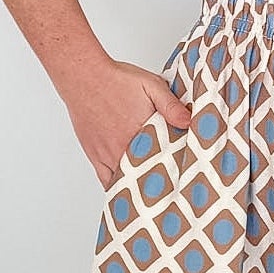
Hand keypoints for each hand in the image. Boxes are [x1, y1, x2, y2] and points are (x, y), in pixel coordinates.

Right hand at [58, 55, 192, 187]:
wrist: (84, 77)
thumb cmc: (116, 80)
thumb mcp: (151, 85)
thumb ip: (171, 105)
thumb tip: (189, 122)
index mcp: (141, 134)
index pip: (163, 162)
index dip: (175, 171)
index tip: (185, 177)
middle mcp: (123, 149)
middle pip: (146, 175)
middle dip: (160, 182)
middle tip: (172, 189)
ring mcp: (107, 155)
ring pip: (127, 181)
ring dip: (140, 186)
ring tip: (154, 195)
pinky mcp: (95, 156)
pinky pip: (107, 181)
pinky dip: (118, 188)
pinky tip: (128, 192)